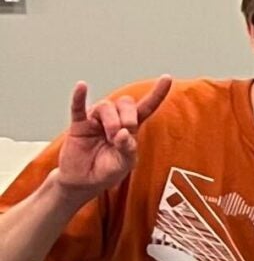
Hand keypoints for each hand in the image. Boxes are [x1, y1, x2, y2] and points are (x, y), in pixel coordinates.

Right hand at [52, 78, 171, 196]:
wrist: (83, 182)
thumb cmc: (107, 171)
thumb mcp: (125, 164)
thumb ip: (128, 149)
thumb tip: (123, 133)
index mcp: (131, 128)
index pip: (147, 107)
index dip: (157, 93)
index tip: (167, 78)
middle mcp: (114, 120)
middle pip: (126, 102)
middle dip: (128, 116)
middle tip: (123, 134)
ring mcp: (96, 121)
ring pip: (106, 105)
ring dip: (111, 120)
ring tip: (109, 136)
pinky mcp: (78, 126)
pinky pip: (78, 107)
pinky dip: (79, 97)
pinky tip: (81, 86)